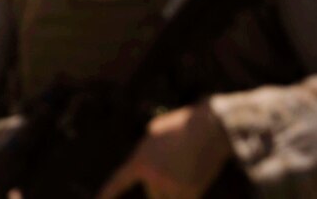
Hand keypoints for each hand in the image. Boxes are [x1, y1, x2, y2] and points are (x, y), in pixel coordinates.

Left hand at [97, 102, 232, 198]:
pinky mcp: (193, 191)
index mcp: (140, 160)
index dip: (107, 193)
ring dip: (174, 191)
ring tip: (184, 169)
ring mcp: (172, 186)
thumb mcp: (154, 132)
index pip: (119, 181)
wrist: (209, 127)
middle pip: (151, 193)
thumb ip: (147, 152)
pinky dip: (186, 193)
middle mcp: (153, 177)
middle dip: (157, 188)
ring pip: (167, 198)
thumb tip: (149, 173)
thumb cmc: (181, 125)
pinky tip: (193, 177)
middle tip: (171, 169)